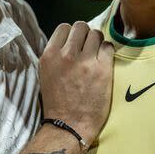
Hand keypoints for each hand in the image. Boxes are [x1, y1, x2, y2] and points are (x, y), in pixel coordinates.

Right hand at [38, 22, 113, 144]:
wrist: (69, 127)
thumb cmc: (57, 103)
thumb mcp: (46, 73)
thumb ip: (56, 55)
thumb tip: (70, 40)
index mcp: (49, 56)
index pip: (64, 27)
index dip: (72, 33)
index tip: (76, 43)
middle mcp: (66, 55)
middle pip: (81, 26)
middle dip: (85, 34)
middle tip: (88, 47)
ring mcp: (85, 62)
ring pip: (96, 34)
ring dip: (97, 42)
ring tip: (96, 55)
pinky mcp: (102, 69)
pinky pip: (108, 46)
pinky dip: (107, 52)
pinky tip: (104, 62)